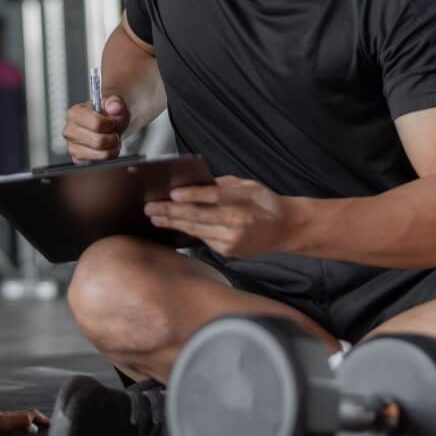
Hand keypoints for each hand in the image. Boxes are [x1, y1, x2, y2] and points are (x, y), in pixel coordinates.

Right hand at [63, 95, 129, 162]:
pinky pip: (98, 162)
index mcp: (75, 113)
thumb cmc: (108, 115)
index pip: (97, 123)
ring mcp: (72, 146)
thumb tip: (115, 108)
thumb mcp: (114, 104)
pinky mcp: (77, 159)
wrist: (106, 126)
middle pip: (99, 141)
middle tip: (114, 133)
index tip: (112, 122)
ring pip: (100, 153)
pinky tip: (106, 148)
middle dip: (113, 138)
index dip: (110, 125)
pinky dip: (107, 156)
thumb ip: (116, 103)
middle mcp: (69, 130)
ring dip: (112, 148)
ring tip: (112, 140)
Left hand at [145, 176, 296, 257]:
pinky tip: (171, 226)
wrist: (286, 230)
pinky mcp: (227, 252)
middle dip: (172, 212)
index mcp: (244, 202)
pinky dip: (186, 231)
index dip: (193, 196)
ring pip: (196, 230)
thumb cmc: (265, 203)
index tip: (173, 193)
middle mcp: (237, 224)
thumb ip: (223, 185)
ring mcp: (231, 240)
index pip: (215, 197)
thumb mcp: (248, 186)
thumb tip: (195, 183)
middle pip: (199, 217)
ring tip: (154, 217)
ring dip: (173, 223)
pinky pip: (202, 239)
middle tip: (150, 207)